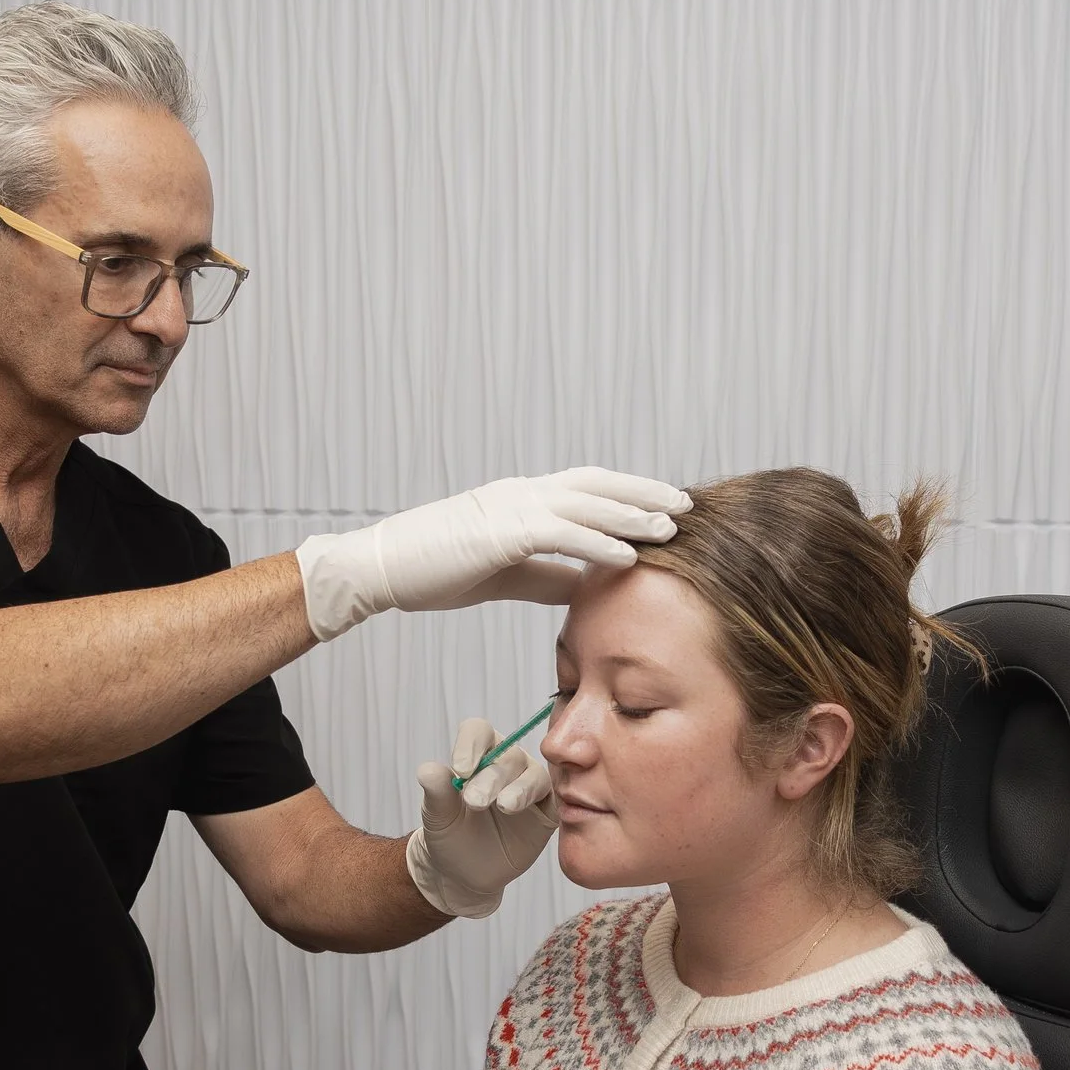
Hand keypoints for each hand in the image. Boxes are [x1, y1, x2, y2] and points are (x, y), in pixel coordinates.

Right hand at [293, 468, 690, 641]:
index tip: (665, 506)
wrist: (382, 568)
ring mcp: (512, 507)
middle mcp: (523, 494)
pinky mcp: (501, 532)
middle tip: (687, 504)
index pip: (588, 489)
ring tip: (673, 526)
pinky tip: (630, 554)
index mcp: (523, 500)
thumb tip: (588, 585)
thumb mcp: (505, 573)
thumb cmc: (435, 571)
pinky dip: (599, 541)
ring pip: (587, 503)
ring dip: (633, 514)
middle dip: (644, 493)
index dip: (629, 495)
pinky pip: (561, 533)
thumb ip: (548, 574)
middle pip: (598, 485)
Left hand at [406, 717, 560, 919]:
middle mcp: (507, 763)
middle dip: (491, 777)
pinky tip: (531, 811)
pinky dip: (550, 800)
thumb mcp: (438, 816)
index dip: (471, 745)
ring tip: (504, 806)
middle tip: (474, 802)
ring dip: (519, 789)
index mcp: (478, 754)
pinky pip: (557, 798)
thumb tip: (428, 770)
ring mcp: (530, 785)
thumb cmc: (450, 835)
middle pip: (507, 755)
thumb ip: (436, 792)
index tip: (460, 770)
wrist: (464, 872)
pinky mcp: (547, 810)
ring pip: (533, 775)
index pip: (479, 732)